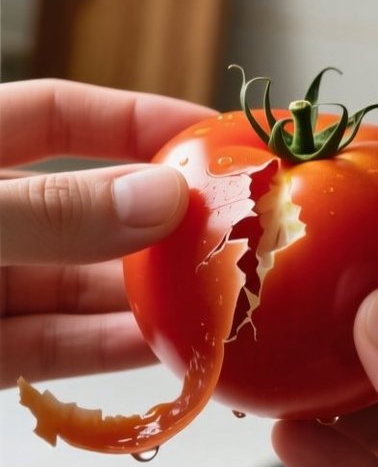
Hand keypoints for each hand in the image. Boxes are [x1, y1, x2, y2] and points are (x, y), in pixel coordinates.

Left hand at [0, 79, 211, 385]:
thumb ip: (50, 212)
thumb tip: (163, 198)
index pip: (57, 117)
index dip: (138, 120)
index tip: (217, 140)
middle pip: (86, 209)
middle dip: (163, 221)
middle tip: (239, 232)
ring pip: (76, 287)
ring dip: (149, 295)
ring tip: (222, 298)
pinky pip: (52, 348)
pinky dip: (110, 350)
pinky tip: (167, 347)